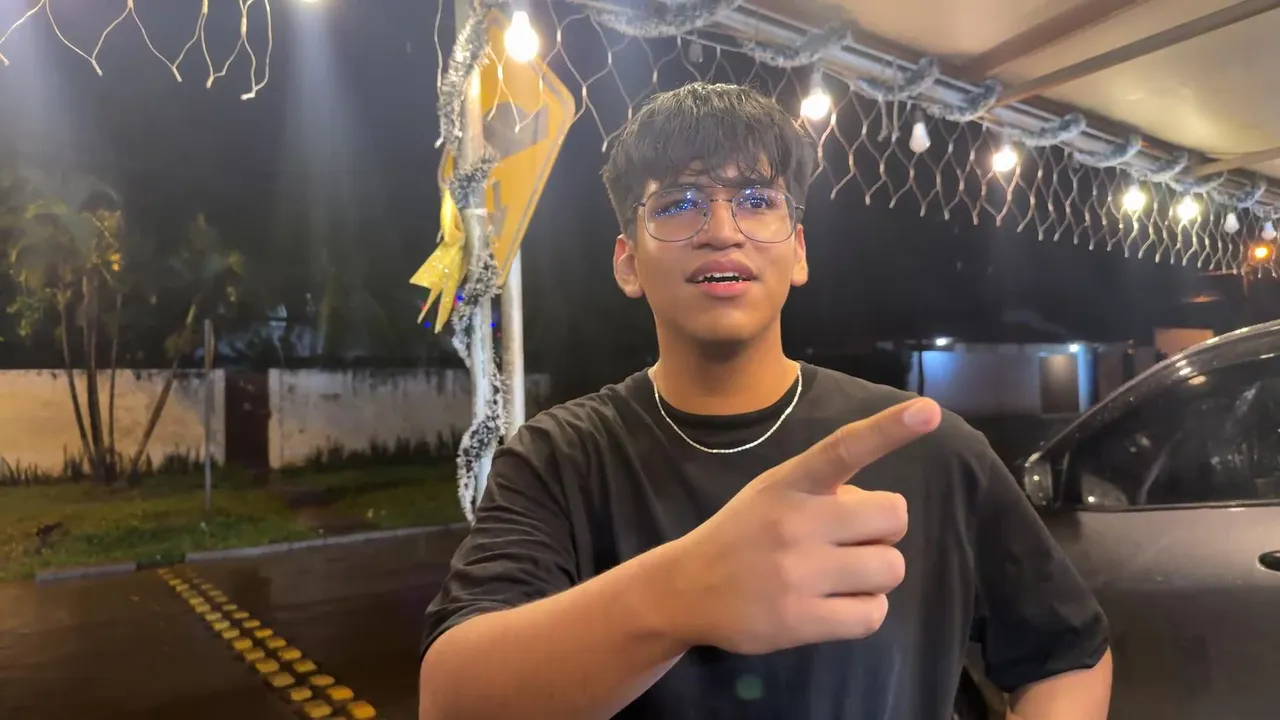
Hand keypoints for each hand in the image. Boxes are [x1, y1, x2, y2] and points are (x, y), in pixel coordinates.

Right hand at [662, 398, 941, 654]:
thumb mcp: (771, 494)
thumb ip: (821, 493)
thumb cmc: (741, 536)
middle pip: (894, 517)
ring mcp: (799, 572)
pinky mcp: (801, 619)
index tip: (927, 411)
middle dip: (882, 531)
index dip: (889, 429)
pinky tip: (837, 606)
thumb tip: (877, 510)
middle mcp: (796, 521)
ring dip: (875, 574)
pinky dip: (865, 611)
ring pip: (891, 568)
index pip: (844, 448)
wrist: (684, 589)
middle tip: (851, 543)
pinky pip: (873, 614)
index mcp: (790, 483)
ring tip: (840, 577)